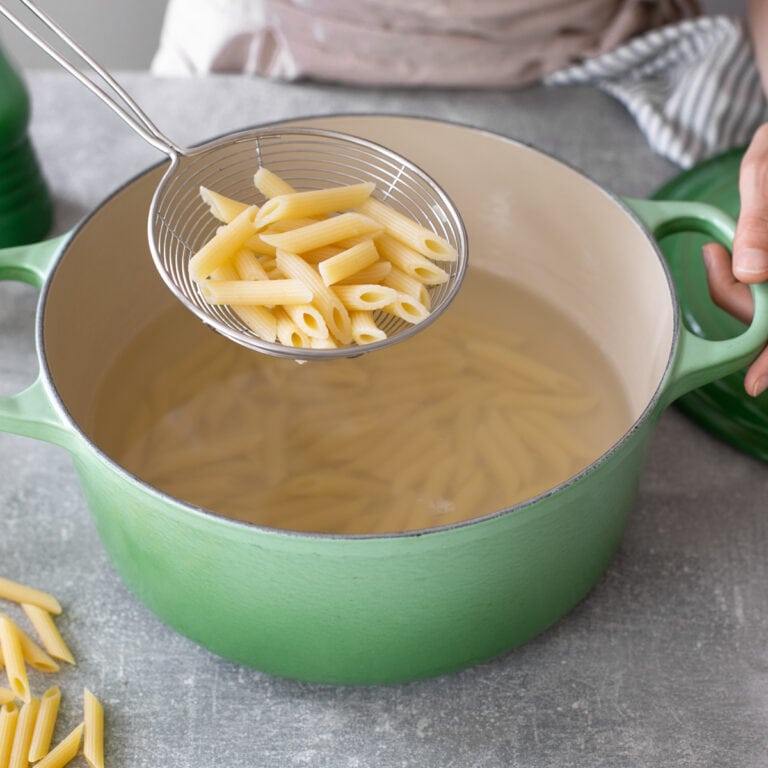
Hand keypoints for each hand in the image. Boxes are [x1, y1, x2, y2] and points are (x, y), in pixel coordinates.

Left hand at [702, 123, 767, 396]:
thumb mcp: (766, 173)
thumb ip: (761, 221)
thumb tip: (752, 271)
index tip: (753, 384)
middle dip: (740, 301)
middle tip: (714, 256)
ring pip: (765, 303)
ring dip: (740, 292)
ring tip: (718, 251)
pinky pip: (765, 289)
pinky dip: (746, 285)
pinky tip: (725, 257)